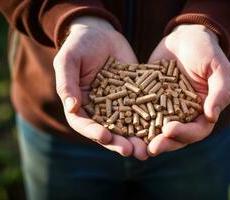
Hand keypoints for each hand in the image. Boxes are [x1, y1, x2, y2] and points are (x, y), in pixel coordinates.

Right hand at [53, 17, 147, 159]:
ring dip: (137, 138)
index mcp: (81, 105)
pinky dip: (151, 120)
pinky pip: (143, 109)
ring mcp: (119, 104)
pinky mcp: (135, 96)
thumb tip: (71, 107)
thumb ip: (67, 83)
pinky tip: (161, 127)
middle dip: (119, 143)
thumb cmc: (79, 45)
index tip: (105, 136)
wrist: (100, 34)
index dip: (94, 132)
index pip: (84, 124)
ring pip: (128, 125)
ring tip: (148, 149)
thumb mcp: (68, 60)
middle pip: (108, 131)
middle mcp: (100, 110)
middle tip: (132, 151)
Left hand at [147, 24, 229, 155]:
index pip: (197, 130)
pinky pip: (142, 111)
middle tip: (151, 148)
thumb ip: (219, 91)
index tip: (170, 130)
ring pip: (157, 129)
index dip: (185, 134)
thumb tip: (212, 116)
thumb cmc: (206, 50)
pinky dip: (134, 120)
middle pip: (176, 135)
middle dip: (164, 143)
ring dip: (147, 138)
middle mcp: (184, 114)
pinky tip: (122, 125)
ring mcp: (165, 107)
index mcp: (203, 111)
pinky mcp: (150, 98)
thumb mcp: (218, 67)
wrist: (185, 36)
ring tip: (136, 145)